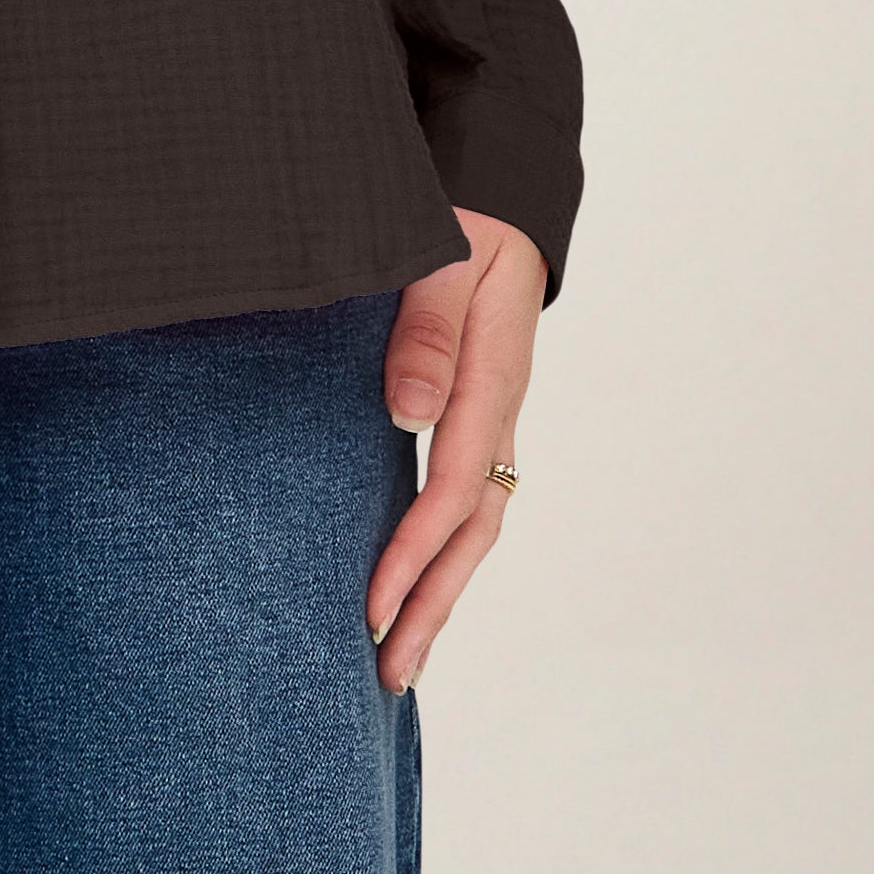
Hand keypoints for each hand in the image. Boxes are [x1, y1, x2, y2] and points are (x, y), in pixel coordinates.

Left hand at [362, 208, 543, 691]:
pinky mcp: (471, 417)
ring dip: (437, 592)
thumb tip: (408, 414)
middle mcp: (495, 414)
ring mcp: (487, 421)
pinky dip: (439, 552)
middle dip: (431, 605)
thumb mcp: (446, 256)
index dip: (412, 549)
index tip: (372, 602)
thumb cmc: (466, 220)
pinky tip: (410, 585)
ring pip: (473, 527)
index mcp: (490, 381)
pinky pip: (461, 500)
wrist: (501, 201)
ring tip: (397, 658)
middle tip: (387, 672)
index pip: (452, 486)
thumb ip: (428, 330)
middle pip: (472, 531)